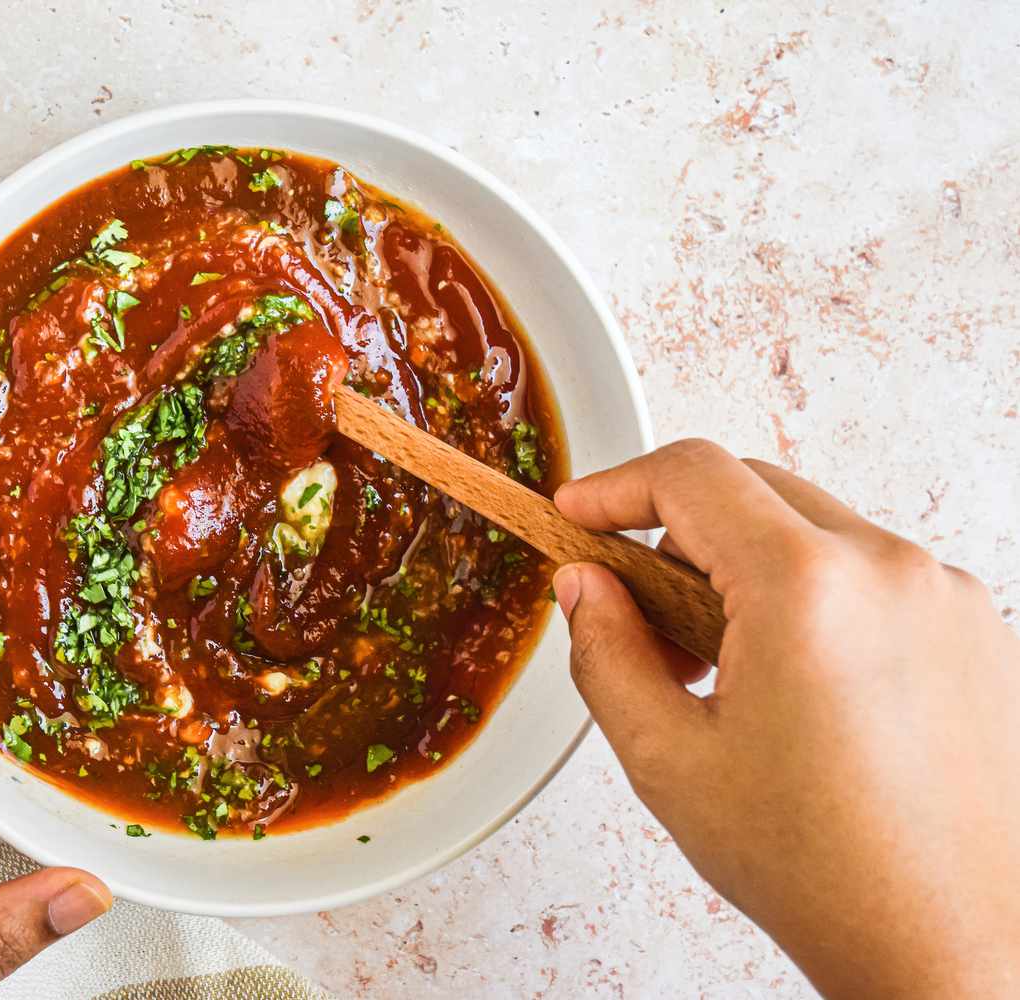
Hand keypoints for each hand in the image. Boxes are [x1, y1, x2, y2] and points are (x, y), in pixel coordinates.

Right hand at [552, 440, 1019, 999]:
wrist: (954, 947)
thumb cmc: (824, 870)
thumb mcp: (669, 760)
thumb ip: (606, 651)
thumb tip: (585, 585)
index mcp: (807, 588)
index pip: (693, 474)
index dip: (616, 485)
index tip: (579, 516)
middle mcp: (891, 570)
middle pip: (755, 488)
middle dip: (679, 531)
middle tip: (639, 611)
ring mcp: (948, 596)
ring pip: (815, 530)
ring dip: (750, 569)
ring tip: (725, 672)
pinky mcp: (979, 629)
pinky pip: (873, 574)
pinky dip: (817, 599)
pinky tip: (798, 689)